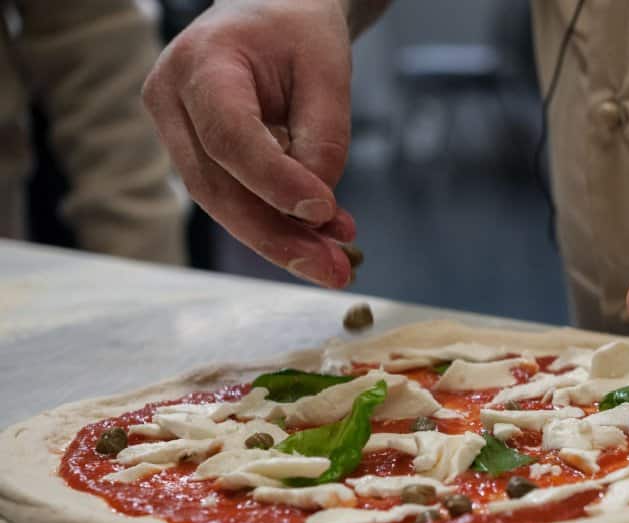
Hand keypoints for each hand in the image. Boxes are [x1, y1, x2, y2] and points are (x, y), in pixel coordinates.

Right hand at [142, 0, 355, 286]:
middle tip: (334, 270)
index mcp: (200, 63)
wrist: (273, 14)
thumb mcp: (327, 72)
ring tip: (336, 264)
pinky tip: (322, 240)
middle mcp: (171, 99)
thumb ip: (324, 139)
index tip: (325, 211)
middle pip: (217, 186)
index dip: (275, 182)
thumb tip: (317, 211)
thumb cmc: (298, 32)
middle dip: (278, 236)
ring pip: (222, 204)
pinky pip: (233, 200)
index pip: (229, 136)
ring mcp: (175, 131)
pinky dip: (278, 226)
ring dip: (281, 241)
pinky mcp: (194, 156)